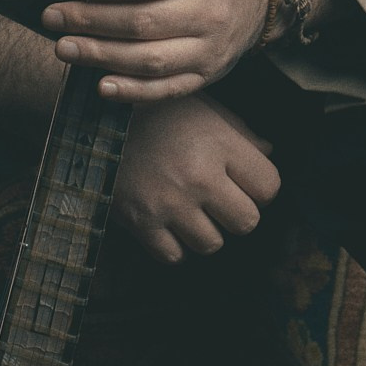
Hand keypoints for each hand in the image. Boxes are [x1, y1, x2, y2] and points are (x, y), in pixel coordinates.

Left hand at [40, 0, 270, 102]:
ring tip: (64, 48)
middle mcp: (209, 11)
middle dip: (90, 21)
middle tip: (53, 17)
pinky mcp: (206, 75)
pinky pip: (167, 89)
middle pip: (142, 22)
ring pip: (150, 59)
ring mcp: (209, 48)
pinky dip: (132, 91)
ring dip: (101, 56)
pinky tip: (101, 86)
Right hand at [112, 95, 280, 263]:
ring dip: (205, 232)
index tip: (244, 183)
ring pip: (212, 244)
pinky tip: (169, 225)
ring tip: (191, 212)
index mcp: (219, 144)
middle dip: (237, 214)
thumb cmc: (156, 113)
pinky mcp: (142, 222)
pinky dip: (174, 246)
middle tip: (219, 202)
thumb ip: (239, 131)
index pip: (269, 186)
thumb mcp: (203, 109)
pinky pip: (174, 256)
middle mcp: (198, 177)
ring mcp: (170, 203)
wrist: (95, 121)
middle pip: (247, 222)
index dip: (261, 188)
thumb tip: (268, 152)